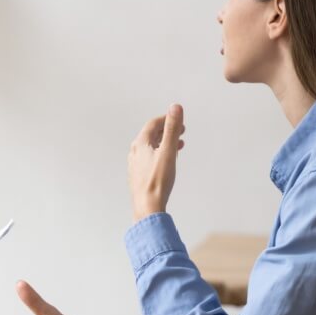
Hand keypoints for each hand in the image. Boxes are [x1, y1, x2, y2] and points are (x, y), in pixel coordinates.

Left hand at [128, 104, 184, 221]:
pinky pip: (149, 158)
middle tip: (181, 131)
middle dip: (167, 131)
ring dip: (165, 143)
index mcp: (140, 144)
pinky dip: (160, 154)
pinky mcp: (138, 175)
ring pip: (151, 147)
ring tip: (178, 145)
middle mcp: (135, 152)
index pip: (153, 124)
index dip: (167, 119)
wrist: (147, 207)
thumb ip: (172, 129)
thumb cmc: (157, 181)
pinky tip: (168, 162)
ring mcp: (135, 164)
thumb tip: (175, 107)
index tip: (178, 119)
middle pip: (151, 135)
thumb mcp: (169, 151)